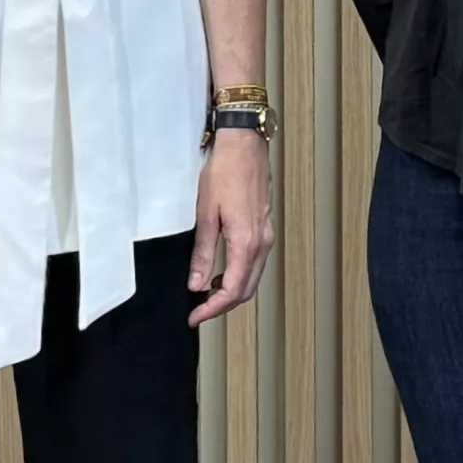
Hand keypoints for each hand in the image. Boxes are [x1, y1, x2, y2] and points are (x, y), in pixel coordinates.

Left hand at [187, 127, 272, 326]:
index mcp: (247, 242)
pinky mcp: (265, 228)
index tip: (195, 317)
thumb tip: (197, 284)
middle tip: (198, 311)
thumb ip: (203, 253)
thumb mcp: (206, 214)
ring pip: (253, 278)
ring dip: (232, 292)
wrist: (244, 145)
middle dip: (223, 306)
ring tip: (207, 295)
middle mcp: (262, 243)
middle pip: (247, 290)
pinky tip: (223, 273)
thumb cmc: (225, 172)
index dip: (213, 309)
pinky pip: (256, 263)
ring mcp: (267, 235)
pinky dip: (240, 276)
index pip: (233, 290)